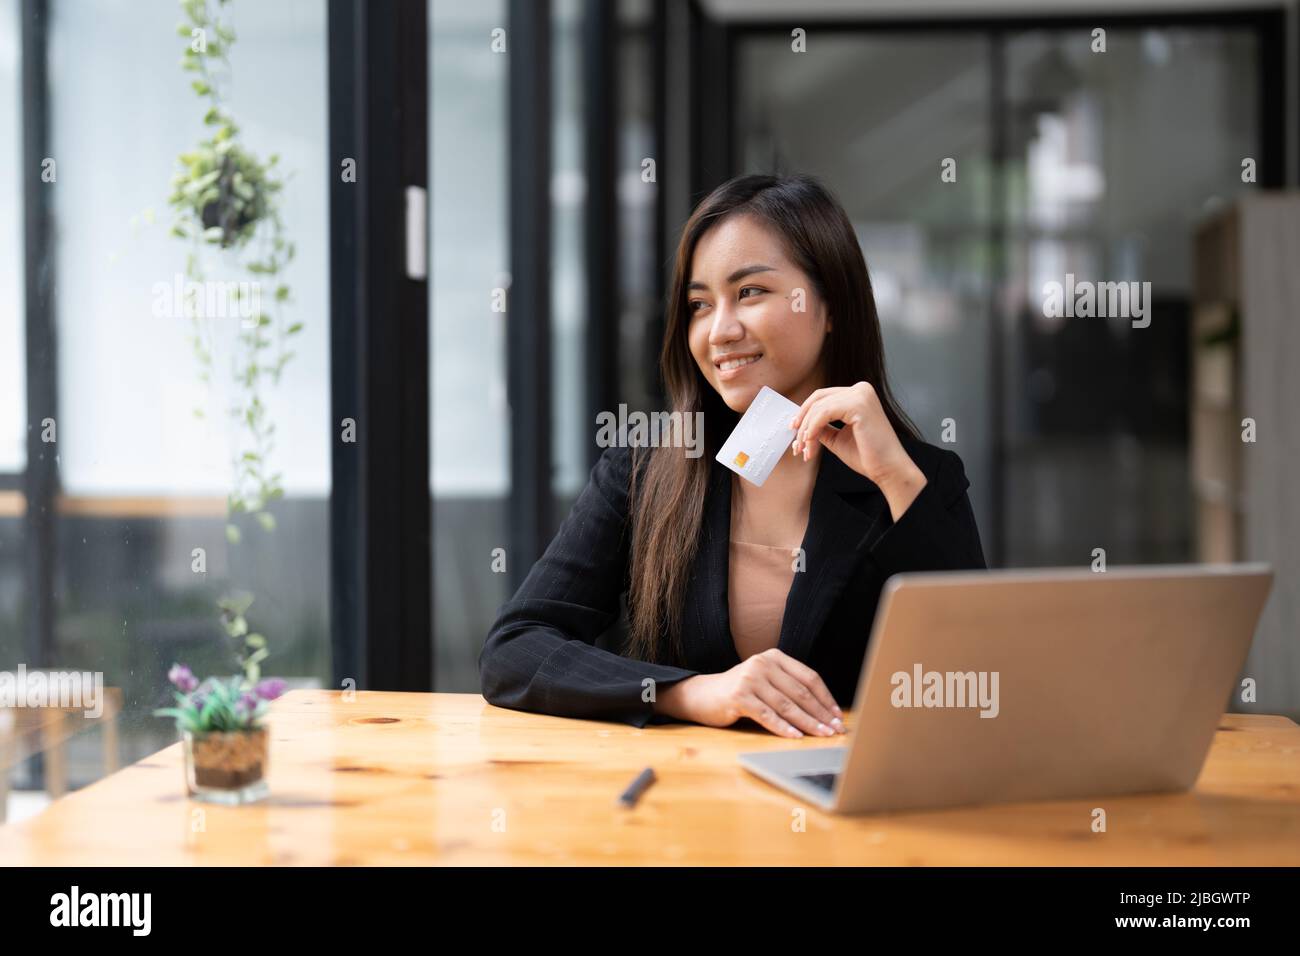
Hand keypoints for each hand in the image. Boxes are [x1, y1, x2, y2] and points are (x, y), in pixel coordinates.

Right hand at [655, 649, 845, 737]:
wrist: (704, 695)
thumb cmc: (741, 692)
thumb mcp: (766, 681)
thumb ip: (789, 687)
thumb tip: (824, 711)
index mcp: (774, 657)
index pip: (809, 677)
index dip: (826, 698)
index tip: (838, 716)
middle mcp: (762, 663)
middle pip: (800, 692)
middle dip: (821, 713)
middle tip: (836, 729)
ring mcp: (750, 679)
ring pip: (786, 705)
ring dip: (808, 723)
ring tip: (822, 735)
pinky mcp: (739, 696)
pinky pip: (767, 715)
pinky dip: (783, 728)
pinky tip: (796, 737)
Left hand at [789, 381, 926, 519]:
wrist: (888, 470)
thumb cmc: (867, 456)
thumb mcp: (837, 437)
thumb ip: (821, 427)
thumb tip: (799, 424)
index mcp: (859, 394)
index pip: (823, 397)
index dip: (805, 412)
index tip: (795, 430)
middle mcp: (861, 389)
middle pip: (818, 398)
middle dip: (802, 421)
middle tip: (796, 443)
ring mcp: (861, 395)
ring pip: (818, 408)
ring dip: (806, 431)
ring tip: (804, 450)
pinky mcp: (859, 404)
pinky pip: (823, 414)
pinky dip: (812, 430)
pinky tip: (810, 444)